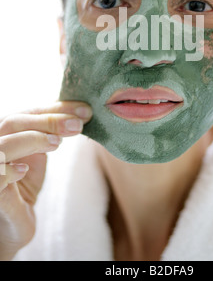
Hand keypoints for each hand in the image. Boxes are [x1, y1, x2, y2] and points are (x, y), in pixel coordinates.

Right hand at [0, 101, 91, 260]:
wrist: (11, 226)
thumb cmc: (23, 186)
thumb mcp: (38, 155)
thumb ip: (50, 133)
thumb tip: (80, 114)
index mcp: (5, 134)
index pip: (27, 113)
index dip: (55, 108)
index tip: (84, 110)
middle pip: (12, 122)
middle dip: (48, 120)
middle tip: (77, 124)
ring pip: (2, 146)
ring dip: (32, 140)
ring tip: (57, 143)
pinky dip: (7, 172)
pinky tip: (23, 171)